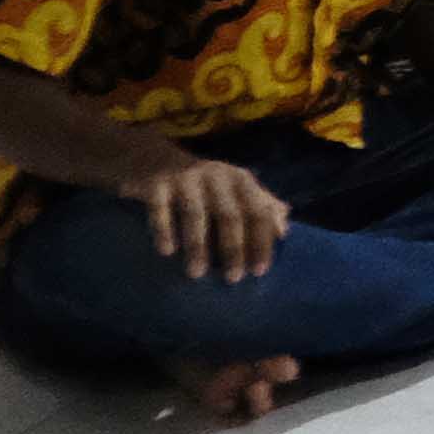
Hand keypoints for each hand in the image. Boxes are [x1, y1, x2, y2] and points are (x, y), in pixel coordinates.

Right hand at [140, 153, 294, 280]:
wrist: (149, 156)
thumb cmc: (200, 182)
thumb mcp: (233, 188)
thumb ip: (260, 205)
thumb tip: (285, 231)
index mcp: (240, 179)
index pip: (258, 212)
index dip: (262, 241)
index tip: (260, 270)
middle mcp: (217, 175)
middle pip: (230, 215)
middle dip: (234, 248)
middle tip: (233, 278)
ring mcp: (186, 177)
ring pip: (196, 214)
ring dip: (198, 245)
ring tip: (197, 273)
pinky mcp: (156, 183)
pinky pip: (161, 208)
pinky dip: (164, 229)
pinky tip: (166, 251)